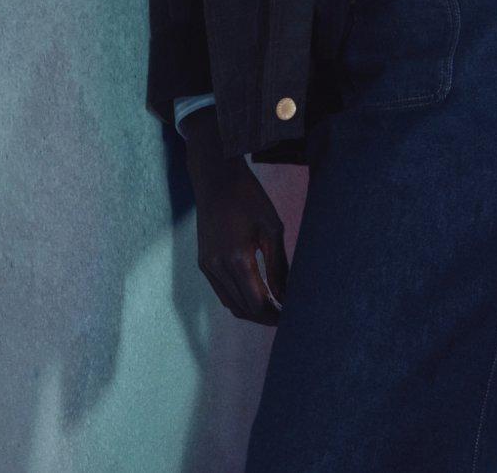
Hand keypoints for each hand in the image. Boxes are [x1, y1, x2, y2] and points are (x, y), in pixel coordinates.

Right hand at [182, 108, 287, 324]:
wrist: (216, 178)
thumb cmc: (249, 198)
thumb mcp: (272, 228)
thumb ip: (279, 267)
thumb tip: (287, 296)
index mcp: (237, 258)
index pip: (257, 303)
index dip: (275, 315)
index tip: (292, 315)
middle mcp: (217, 267)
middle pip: (242, 309)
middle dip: (265, 317)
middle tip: (286, 316)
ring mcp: (207, 265)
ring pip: (230, 304)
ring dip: (251, 311)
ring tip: (274, 308)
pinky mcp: (203, 262)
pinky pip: (221, 291)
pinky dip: (239, 299)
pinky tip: (257, 294)